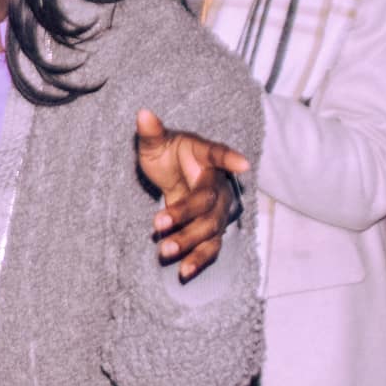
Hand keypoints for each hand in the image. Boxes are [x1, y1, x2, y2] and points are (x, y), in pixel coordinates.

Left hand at [134, 108, 251, 280]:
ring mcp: (217, 210)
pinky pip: (210, 247)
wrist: (175, 174)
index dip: (230, 159)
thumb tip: (142, 113)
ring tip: (164, 251)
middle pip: (207, 201)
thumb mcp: (155, 143)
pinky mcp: (211, 230)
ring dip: (189, 241)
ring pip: (209, 228)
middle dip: (184, 213)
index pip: (219, 154)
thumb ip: (151, 131)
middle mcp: (216, 184)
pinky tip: (183, 272)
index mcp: (205, 157)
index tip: (243, 164)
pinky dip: (198, 260)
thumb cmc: (167, 154)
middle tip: (158, 223)